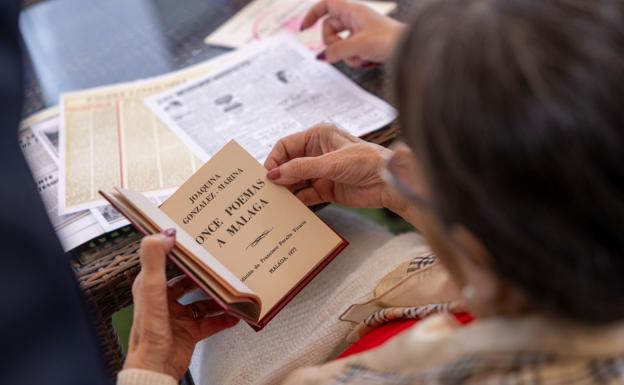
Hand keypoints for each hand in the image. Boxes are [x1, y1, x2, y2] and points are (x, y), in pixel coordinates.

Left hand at [123, 230, 238, 379]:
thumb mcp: (151, 289)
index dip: (179, 250)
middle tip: (220, 265)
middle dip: (204, 274)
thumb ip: (155, 259)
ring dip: (217, 297)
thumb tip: (165, 233)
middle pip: (188, 281)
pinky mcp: (189, 333)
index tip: (195, 240)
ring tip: (232, 290)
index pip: (165, 261)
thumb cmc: (149, 332)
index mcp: (150, 287)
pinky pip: (210, 323)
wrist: (155, 369)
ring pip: (202, 302)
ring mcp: (178, 317)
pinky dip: (223, 319)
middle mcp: (164, 301)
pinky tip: (234, 315)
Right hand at [265, 124, 404, 210]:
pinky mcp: (327, 190)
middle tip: (265, 190)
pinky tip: (290, 208)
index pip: (286, 145)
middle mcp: (317, 153)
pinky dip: (298, 201)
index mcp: (318, 136)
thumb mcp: (332, 163)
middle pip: (288, 164)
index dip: (275, 159)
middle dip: (278, 175)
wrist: (391, 183)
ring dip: (286, 190)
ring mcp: (321, 172)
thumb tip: (275, 174)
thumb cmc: (368, 162)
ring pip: (295, 181)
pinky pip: (306, 195)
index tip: (267, 175)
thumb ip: (302, 168)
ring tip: (274, 200)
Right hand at [301, 0, 404, 67]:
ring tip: (362, 58)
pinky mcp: (366, 44)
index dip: (313, 14)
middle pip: (330, 30)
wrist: (410, 49)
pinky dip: (356, 59)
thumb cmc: (389, 40)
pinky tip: (368, 61)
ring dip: (347, 56)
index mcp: (352, 10)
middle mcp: (355, 19)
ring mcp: (360, 32)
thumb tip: (321, 56)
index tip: (304, 28)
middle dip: (333, 45)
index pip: (326, 5)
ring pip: (340, 44)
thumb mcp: (357, 46)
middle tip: (344, 51)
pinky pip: (351, 53)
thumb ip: (336, 51)